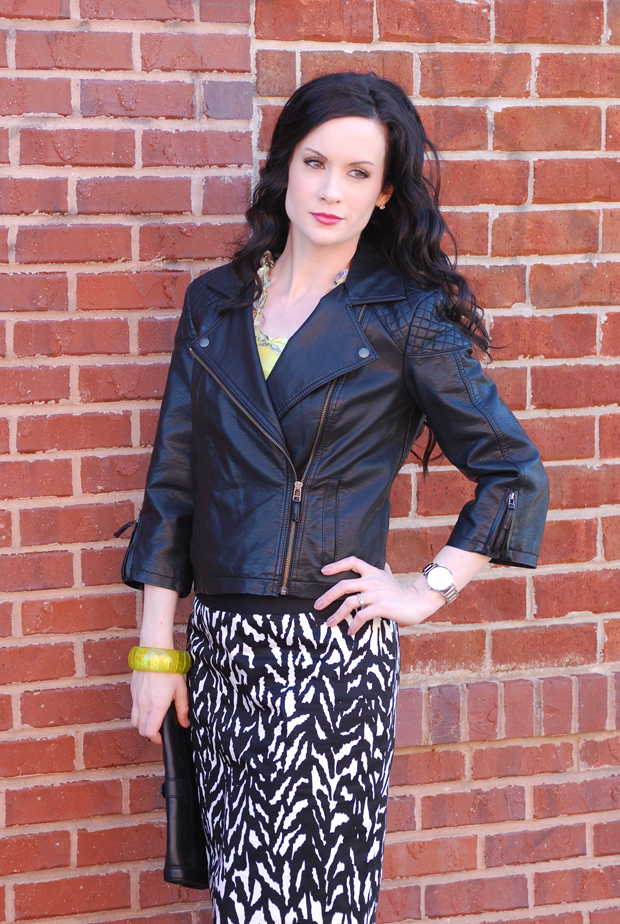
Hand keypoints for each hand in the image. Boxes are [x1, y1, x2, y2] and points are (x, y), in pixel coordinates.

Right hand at [130, 669, 188, 744]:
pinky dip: (139, 712)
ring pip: (134, 720)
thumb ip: (183, 709)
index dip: (156, 739)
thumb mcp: (181, 690)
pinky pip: (133, 708)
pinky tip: (149, 705)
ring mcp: (136, 698)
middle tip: (159, 730)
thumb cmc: (169, 670)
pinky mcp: (132, 692)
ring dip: (142, 724)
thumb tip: (185, 723)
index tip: (163, 737)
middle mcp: (143, 704)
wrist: (155, 653)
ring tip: (153, 719)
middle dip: (149, 733)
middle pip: (140, 729)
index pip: (149, 732)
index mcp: (156, 706)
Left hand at [314, 556, 438, 636]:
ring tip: (330, 624)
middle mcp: (373, 581)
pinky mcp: (382, 606)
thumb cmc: (402, 592)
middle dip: (327, 596)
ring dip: (337, 615)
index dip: (337, 565)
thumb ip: (385, 570)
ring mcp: (377, 594)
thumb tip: (384, 563)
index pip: (352, 561)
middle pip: (344, 585)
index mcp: (373, 572)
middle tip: (317, 606)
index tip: (323, 571)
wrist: (418, 602)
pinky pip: (362, 616)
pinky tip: (350, 631)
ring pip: (350, 602)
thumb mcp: (391, 578)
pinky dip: (354, 625)